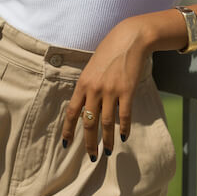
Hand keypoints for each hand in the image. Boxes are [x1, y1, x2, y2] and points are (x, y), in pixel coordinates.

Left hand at [61, 18, 150, 160]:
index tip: (66, 144)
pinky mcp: (127, 91)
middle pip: (88, 123)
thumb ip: (88, 86)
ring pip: (105, 123)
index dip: (68, 130)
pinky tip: (124, 137)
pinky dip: (124, 128)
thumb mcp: (92, 67)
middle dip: (89, 142)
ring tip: (108, 152)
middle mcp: (94, 90)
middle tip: (91, 156)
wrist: (130, 39)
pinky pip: (124, 116)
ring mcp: (111, 91)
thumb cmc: (110, 51)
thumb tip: (86, 105)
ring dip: (107, 140)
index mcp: (82, 84)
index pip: (72, 112)